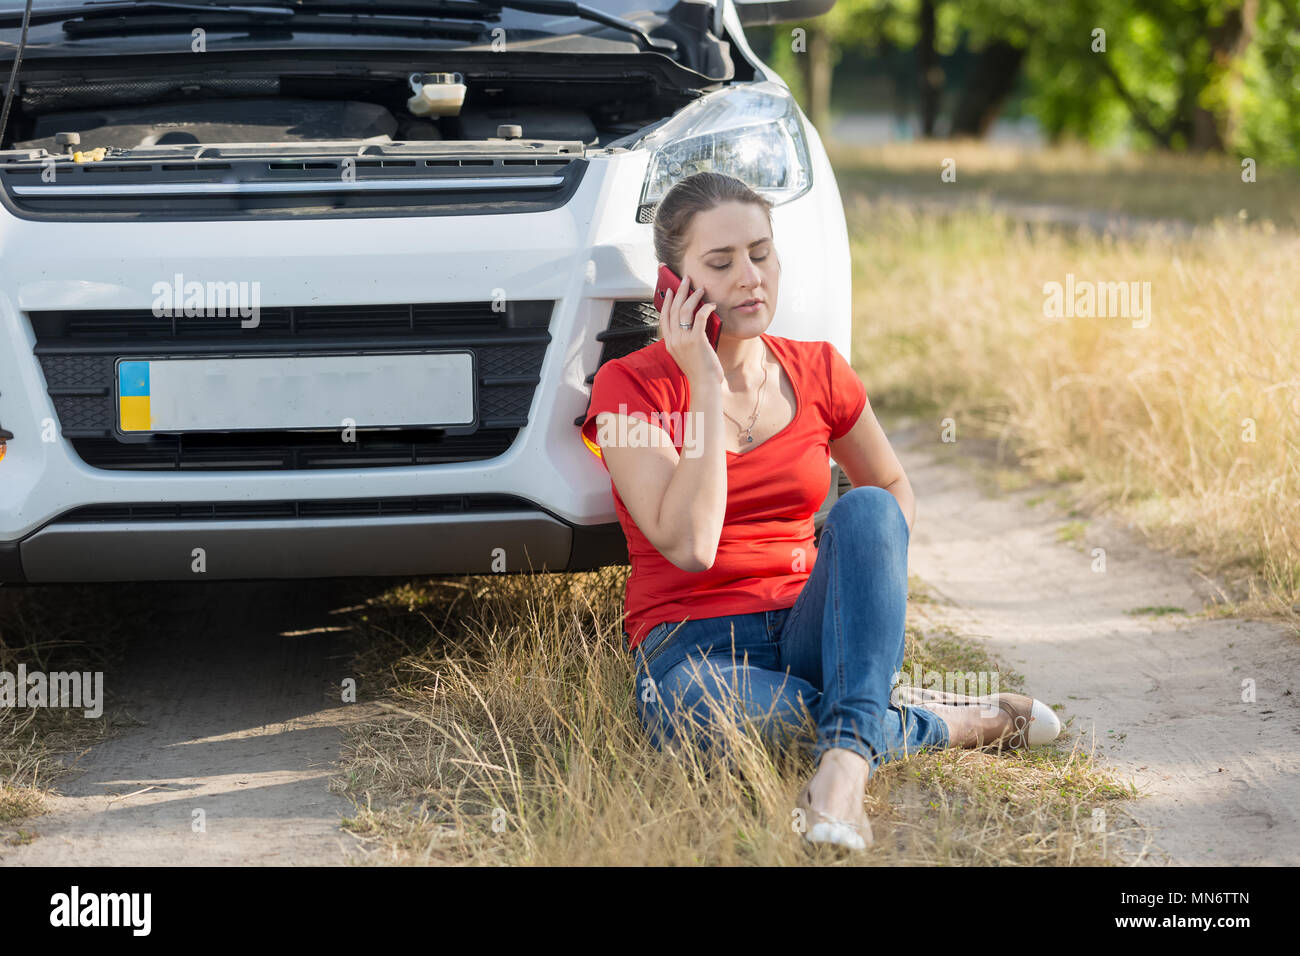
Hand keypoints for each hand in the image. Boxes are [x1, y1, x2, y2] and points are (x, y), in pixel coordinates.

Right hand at [657, 267, 723, 386]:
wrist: (704, 385)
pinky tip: (711, 304)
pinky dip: (706, 308)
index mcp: (669, 343)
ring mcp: (683, 339)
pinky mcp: (696, 340)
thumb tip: (696, 321)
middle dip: (680, 291)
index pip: (664, 317)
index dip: (667, 301)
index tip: (672, 290)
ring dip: (693, 296)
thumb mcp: (687, 353)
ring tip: (701, 288)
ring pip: (684, 310)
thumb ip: (686, 339)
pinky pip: (700, 317)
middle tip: (686, 280)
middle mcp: (674, 340)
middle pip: (673, 309)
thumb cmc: (700, 371)